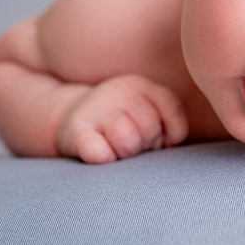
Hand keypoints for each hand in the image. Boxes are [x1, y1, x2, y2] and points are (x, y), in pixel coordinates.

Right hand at [56, 74, 188, 162]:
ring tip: (114, 146)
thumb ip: (168, 120)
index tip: (158, 137)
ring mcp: (96, 108)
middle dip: (145, 145)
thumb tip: (170, 142)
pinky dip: (104, 160)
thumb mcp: (146, 112)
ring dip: (124, 154)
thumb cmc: (120, 124)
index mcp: (140, 85)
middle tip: (129, 142)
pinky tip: (99, 152)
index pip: (172, 108)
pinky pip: (102, 155)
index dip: (170, 132)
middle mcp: (119, 90)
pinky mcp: (76, 129)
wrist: (72, 121)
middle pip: (150, 129)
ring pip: (127, 143)